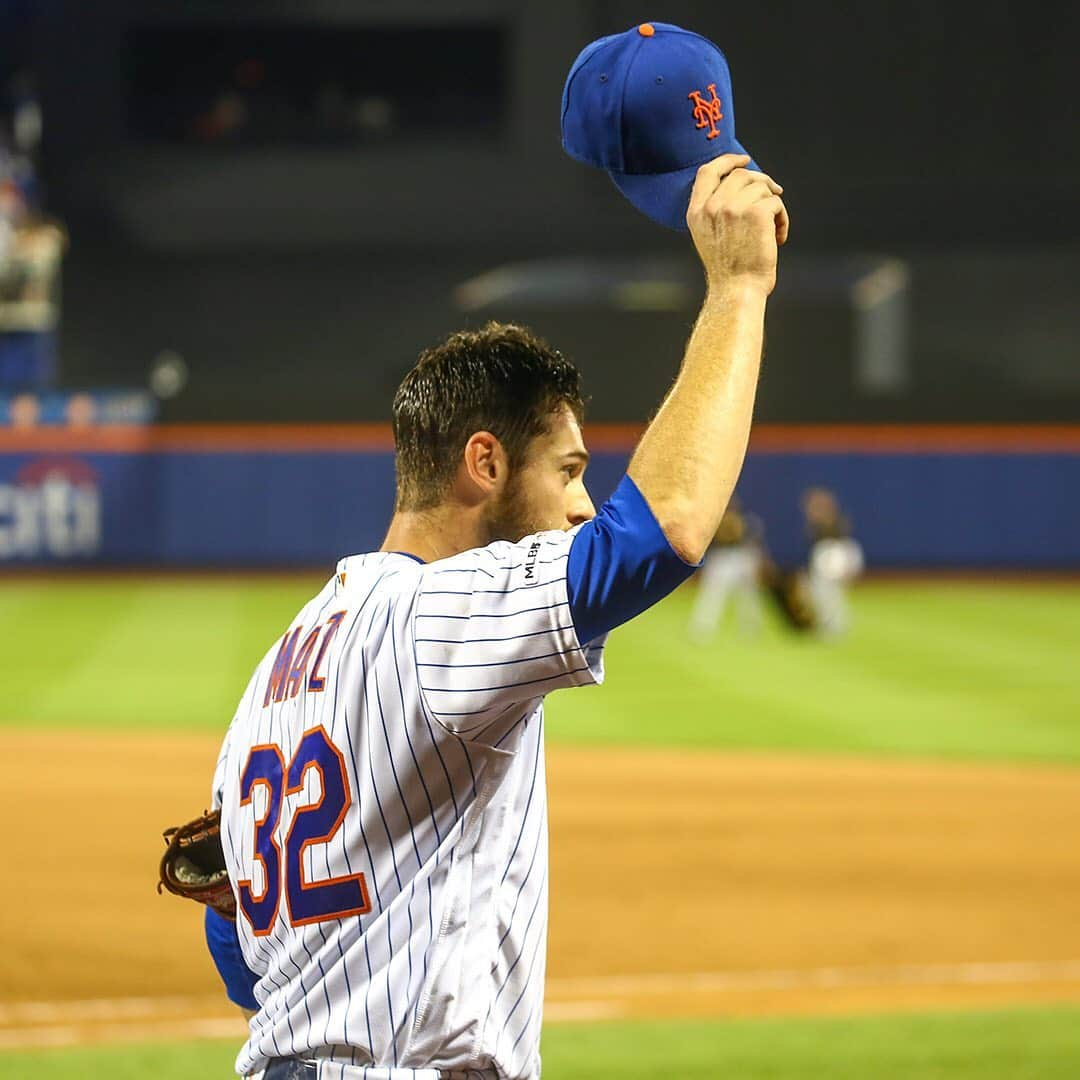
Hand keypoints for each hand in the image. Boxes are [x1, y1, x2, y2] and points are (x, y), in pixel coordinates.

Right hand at [686, 154, 788, 295]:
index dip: (727, 161)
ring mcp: (734, 207)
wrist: (737, 290)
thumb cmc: (728, 269)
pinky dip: (782, 219)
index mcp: (696, 212)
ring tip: (774, 228)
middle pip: (741, 175)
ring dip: (773, 205)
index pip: (708, 172)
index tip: (744, 160)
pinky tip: (779, 238)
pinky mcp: (757, 212)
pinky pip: (776, 202)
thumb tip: (744, 182)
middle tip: (774, 197)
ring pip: (762, 187)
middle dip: (761, 183)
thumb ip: (716, 208)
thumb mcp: (709, 235)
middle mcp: (712, 206)